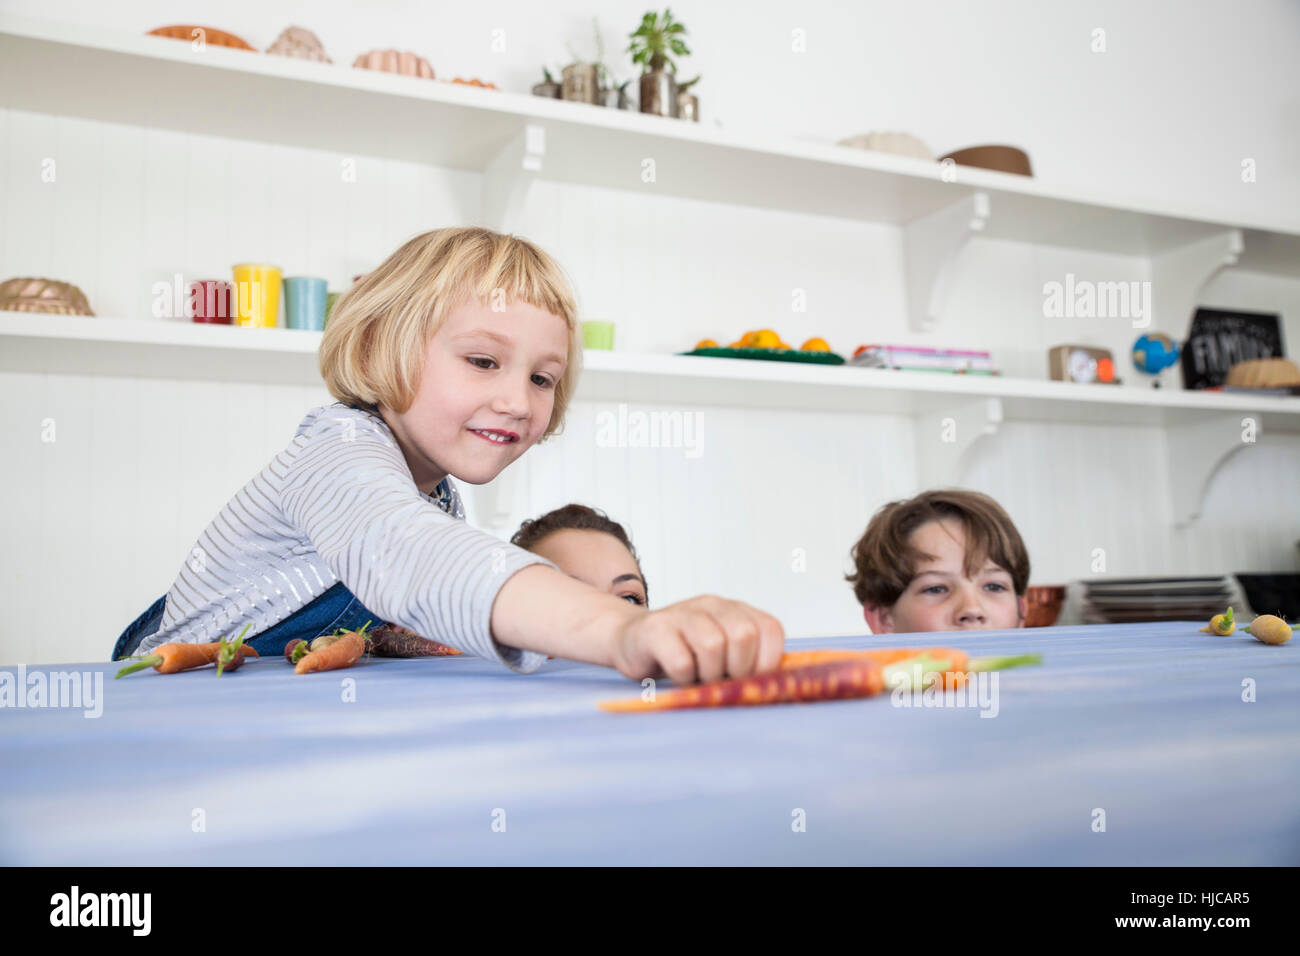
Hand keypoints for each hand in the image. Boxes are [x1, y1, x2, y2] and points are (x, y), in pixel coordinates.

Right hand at [610, 595, 784, 683]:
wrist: (629, 640)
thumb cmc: (683, 653)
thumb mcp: (721, 651)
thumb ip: (748, 660)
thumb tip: (775, 688)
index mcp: (734, 609)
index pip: (770, 629)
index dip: (767, 662)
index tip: (750, 678)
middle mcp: (711, 605)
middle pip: (743, 636)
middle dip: (736, 669)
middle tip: (720, 678)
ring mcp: (682, 613)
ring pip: (712, 646)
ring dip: (707, 673)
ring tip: (696, 676)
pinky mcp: (655, 629)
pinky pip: (681, 661)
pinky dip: (683, 677)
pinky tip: (677, 674)